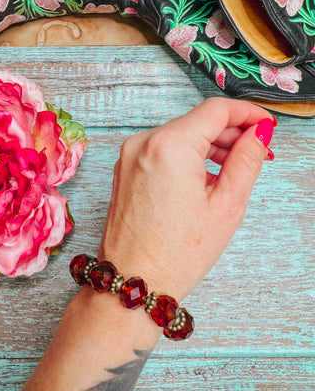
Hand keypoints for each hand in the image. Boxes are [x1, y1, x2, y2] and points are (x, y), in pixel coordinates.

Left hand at [98, 97, 274, 300]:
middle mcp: (143, 142)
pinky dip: (186, 155)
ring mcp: (129, 154)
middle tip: (256, 152)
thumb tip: (259, 134)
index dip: (247, 113)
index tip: (265, 124)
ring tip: (232, 171)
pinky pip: (162, 148)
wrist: (133, 281)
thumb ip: (247, 160)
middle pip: (197, 121)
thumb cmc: (176, 253)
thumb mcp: (226, 206)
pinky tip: (203, 177)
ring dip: (209, 145)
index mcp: (169, 146)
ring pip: (180, 134)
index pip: (216, 110)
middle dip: (230, 133)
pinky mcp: (125, 167)